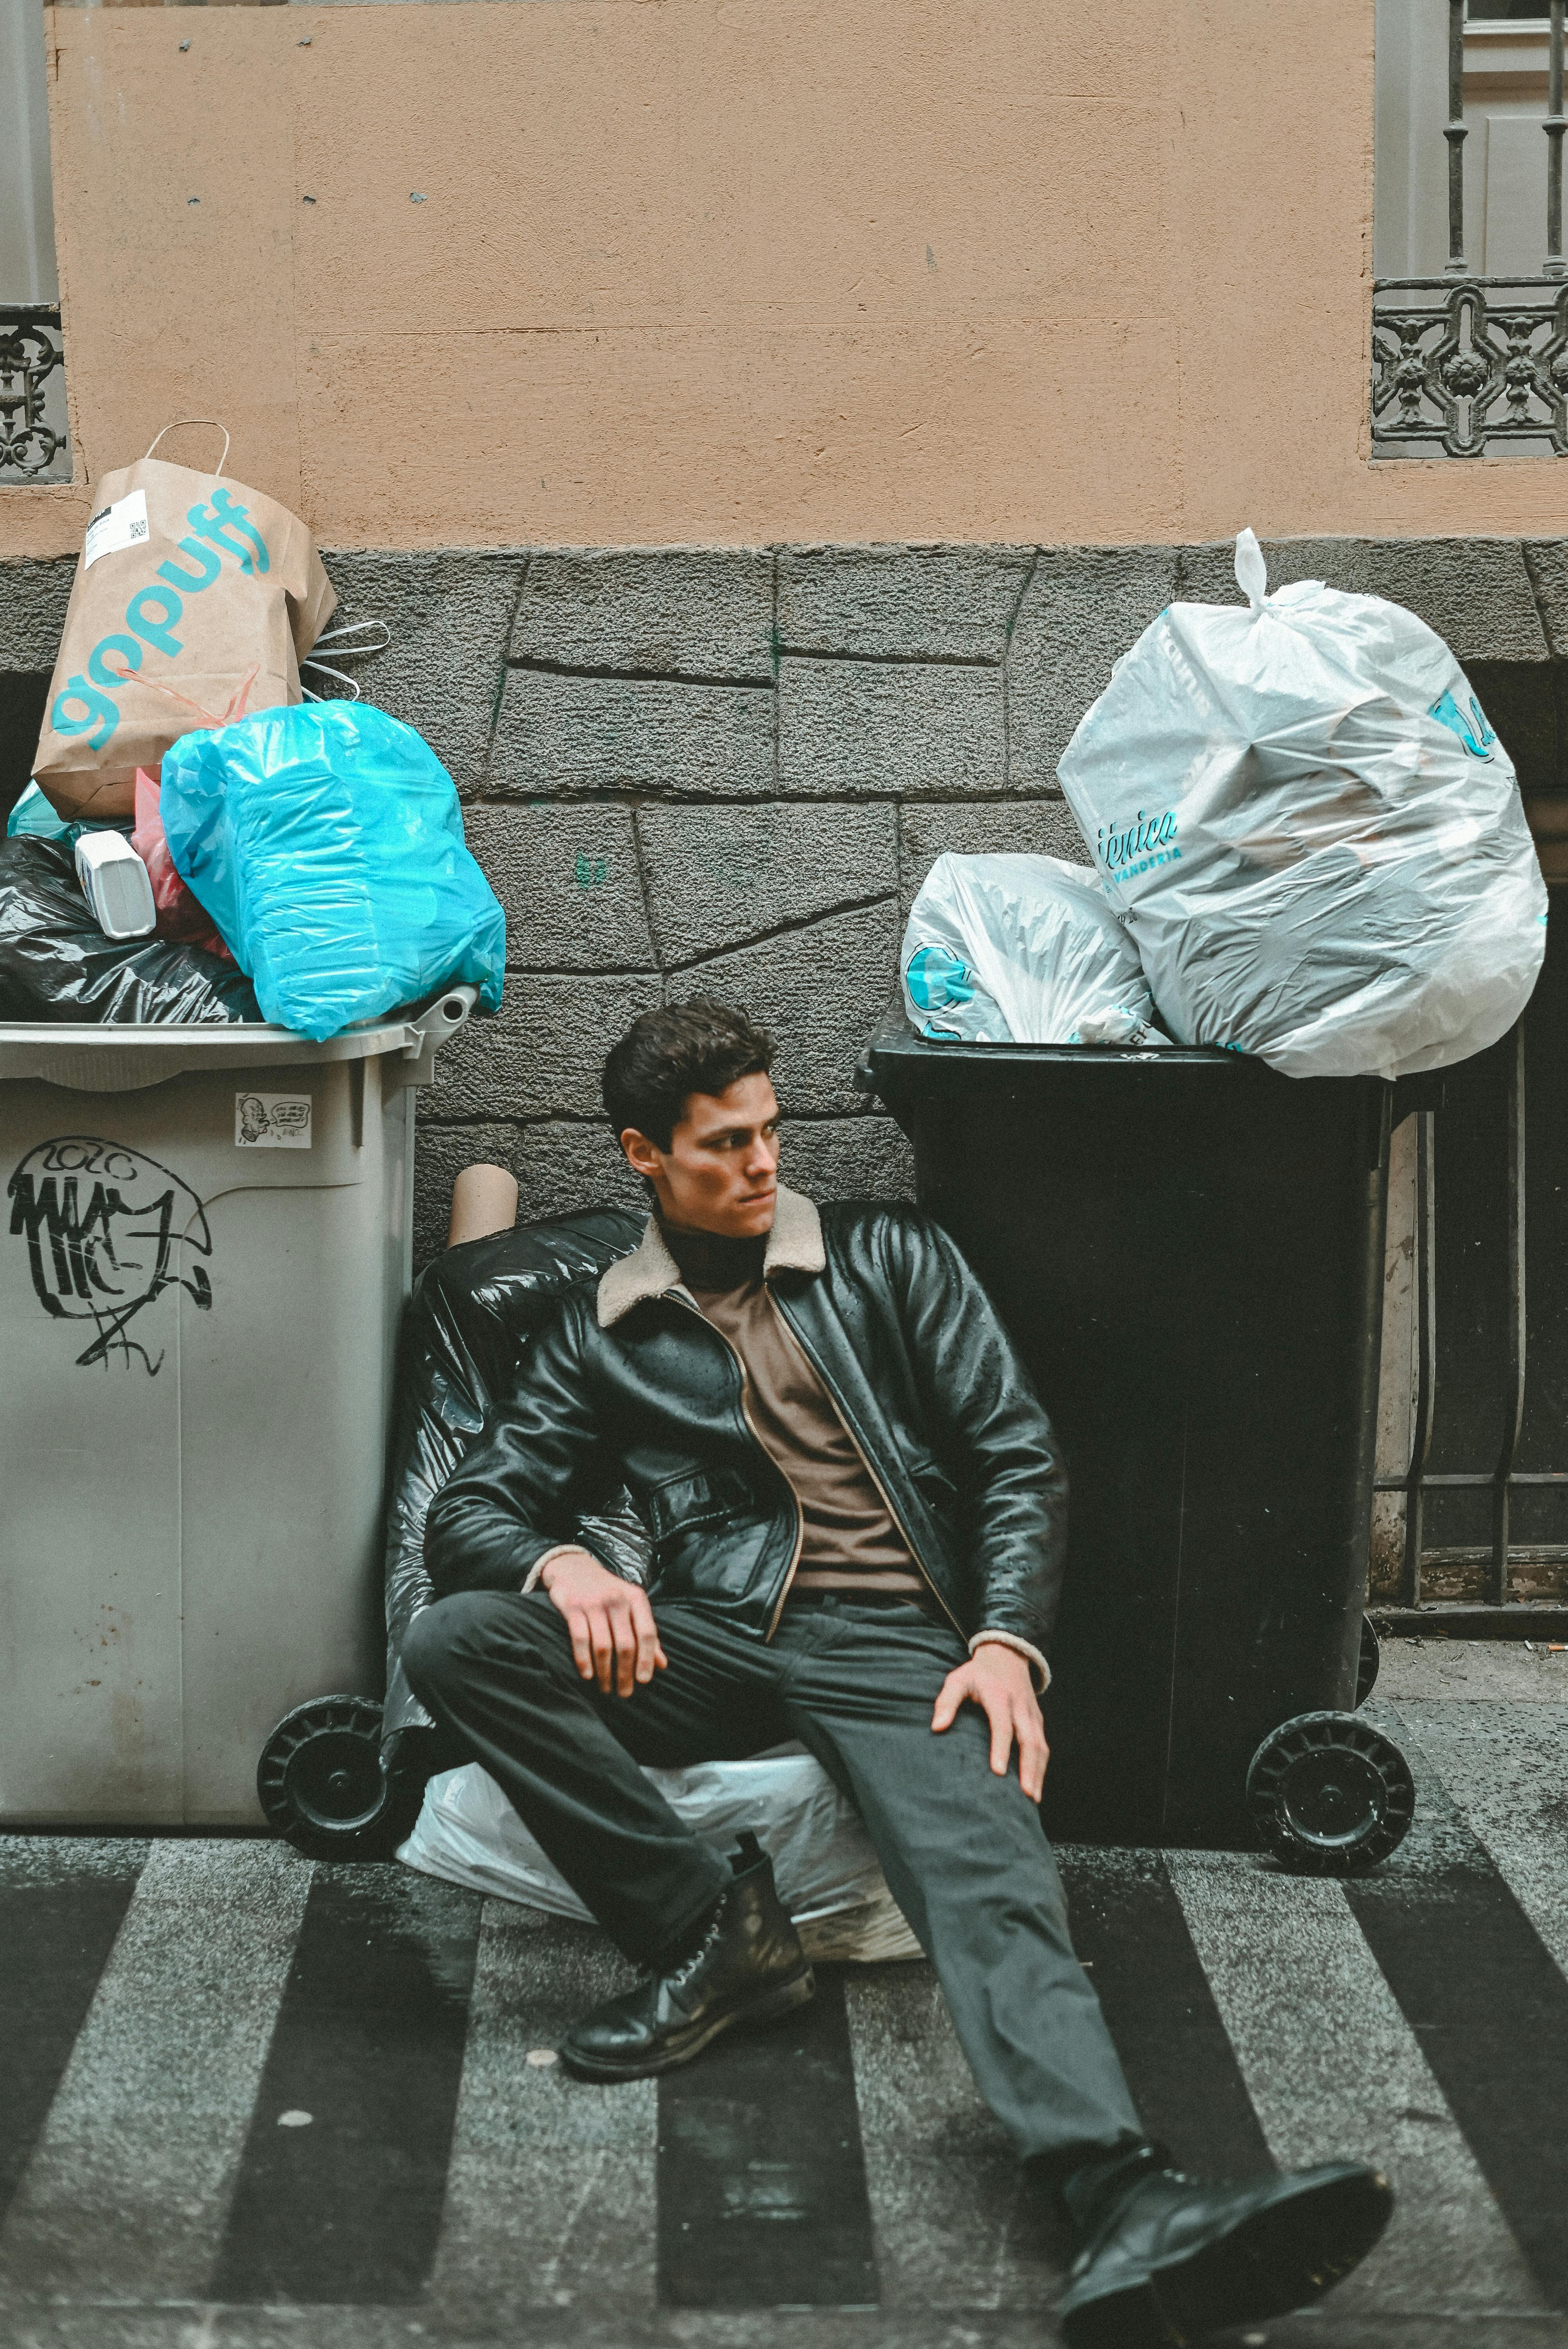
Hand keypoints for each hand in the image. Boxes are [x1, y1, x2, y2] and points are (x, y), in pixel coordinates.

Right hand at [539, 1549, 666, 1696]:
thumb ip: (646, 1633)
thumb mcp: (631, 1606)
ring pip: (603, 1645)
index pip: (647, 1632)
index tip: (644, 1681)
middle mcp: (617, 1599)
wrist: (574, 1568)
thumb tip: (662, 1665)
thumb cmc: (608, 1592)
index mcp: (636, 1599)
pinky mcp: (572, 1607)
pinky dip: (584, 1660)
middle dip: (625, 1673)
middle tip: (624, 1693)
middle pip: (626, 1644)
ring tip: (605, 1688)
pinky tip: (587, 1675)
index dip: (647, 1659)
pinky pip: (580, 1638)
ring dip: (605, 1672)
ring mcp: (593, 1603)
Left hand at [931, 1641, 1048, 1800]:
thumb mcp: (958, 1679)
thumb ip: (946, 1701)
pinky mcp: (1038, 1720)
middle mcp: (1020, 1707)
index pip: (1002, 1726)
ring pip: (1040, 1745)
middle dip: (1028, 1768)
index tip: (997, 1772)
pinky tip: (1035, 1786)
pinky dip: (1041, 1767)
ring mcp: (1032, 1714)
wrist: (1007, 1655)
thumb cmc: (977, 1673)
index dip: (1001, 1749)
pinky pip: (1043, 1745)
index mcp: (999, 1697)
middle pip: (1029, 1740)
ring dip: (1038, 1772)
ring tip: (1032, 1798)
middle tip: (1025, 1794)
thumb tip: (937, 1727)